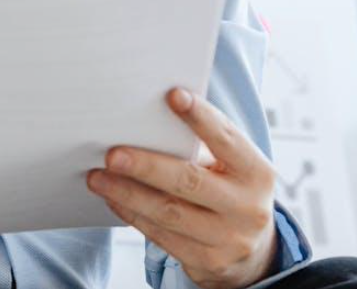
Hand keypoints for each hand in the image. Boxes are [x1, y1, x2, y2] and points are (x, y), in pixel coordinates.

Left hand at [86, 88, 278, 288]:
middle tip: (113, 153)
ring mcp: (228, 239)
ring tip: (99, 177)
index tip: (173, 95)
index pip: (228, 140)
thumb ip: (204, 146)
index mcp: (257, 173)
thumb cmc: (232, 190)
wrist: (252, 251)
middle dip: (147, 166)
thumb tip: (150, 119)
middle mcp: (247, 207)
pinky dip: (132, 214)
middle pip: (190, 181)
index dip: (201, 118)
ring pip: (168, 212)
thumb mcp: (234, 168)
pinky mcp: (206, 261)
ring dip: (128, 193)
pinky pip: (161, 235)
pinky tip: (113, 198)